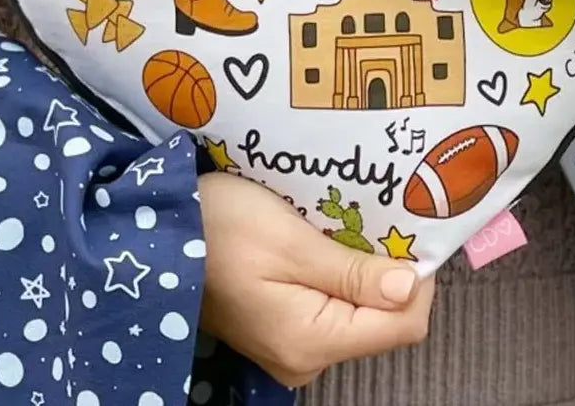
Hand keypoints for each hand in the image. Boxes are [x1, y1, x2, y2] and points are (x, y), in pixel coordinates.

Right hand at [198, 171, 433, 386]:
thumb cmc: (220, 226)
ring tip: (346, 220)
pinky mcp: (280, 329)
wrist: (156, 231)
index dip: (418, 278)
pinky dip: (339, 272)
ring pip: (358, 310)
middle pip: (382, 319)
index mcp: (312, 342)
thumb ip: (354, 271)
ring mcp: (291, 347)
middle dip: (389, 269)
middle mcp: (305, 358)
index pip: (403, 324)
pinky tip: (326, 237)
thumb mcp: (291, 241)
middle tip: (377, 216)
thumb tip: (413, 287)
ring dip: (363, 267)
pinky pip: (331, 306)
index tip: (410, 229)